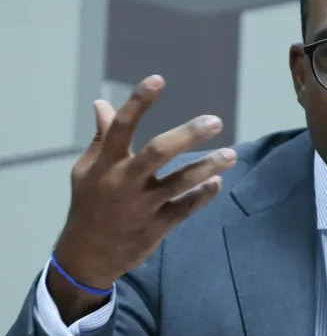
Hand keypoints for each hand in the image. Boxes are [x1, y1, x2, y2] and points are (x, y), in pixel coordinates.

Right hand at [50, 75, 236, 320]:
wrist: (86, 257)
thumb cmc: (89, 205)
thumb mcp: (87, 171)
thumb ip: (101, 137)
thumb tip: (101, 103)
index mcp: (105, 164)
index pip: (121, 127)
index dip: (138, 102)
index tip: (158, 79)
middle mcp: (124, 182)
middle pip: (158, 152)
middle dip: (188, 135)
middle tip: (215, 121)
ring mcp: (142, 206)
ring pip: (179, 183)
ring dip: (207, 167)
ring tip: (231, 155)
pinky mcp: (157, 226)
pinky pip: (186, 207)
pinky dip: (203, 195)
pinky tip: (217, 183)